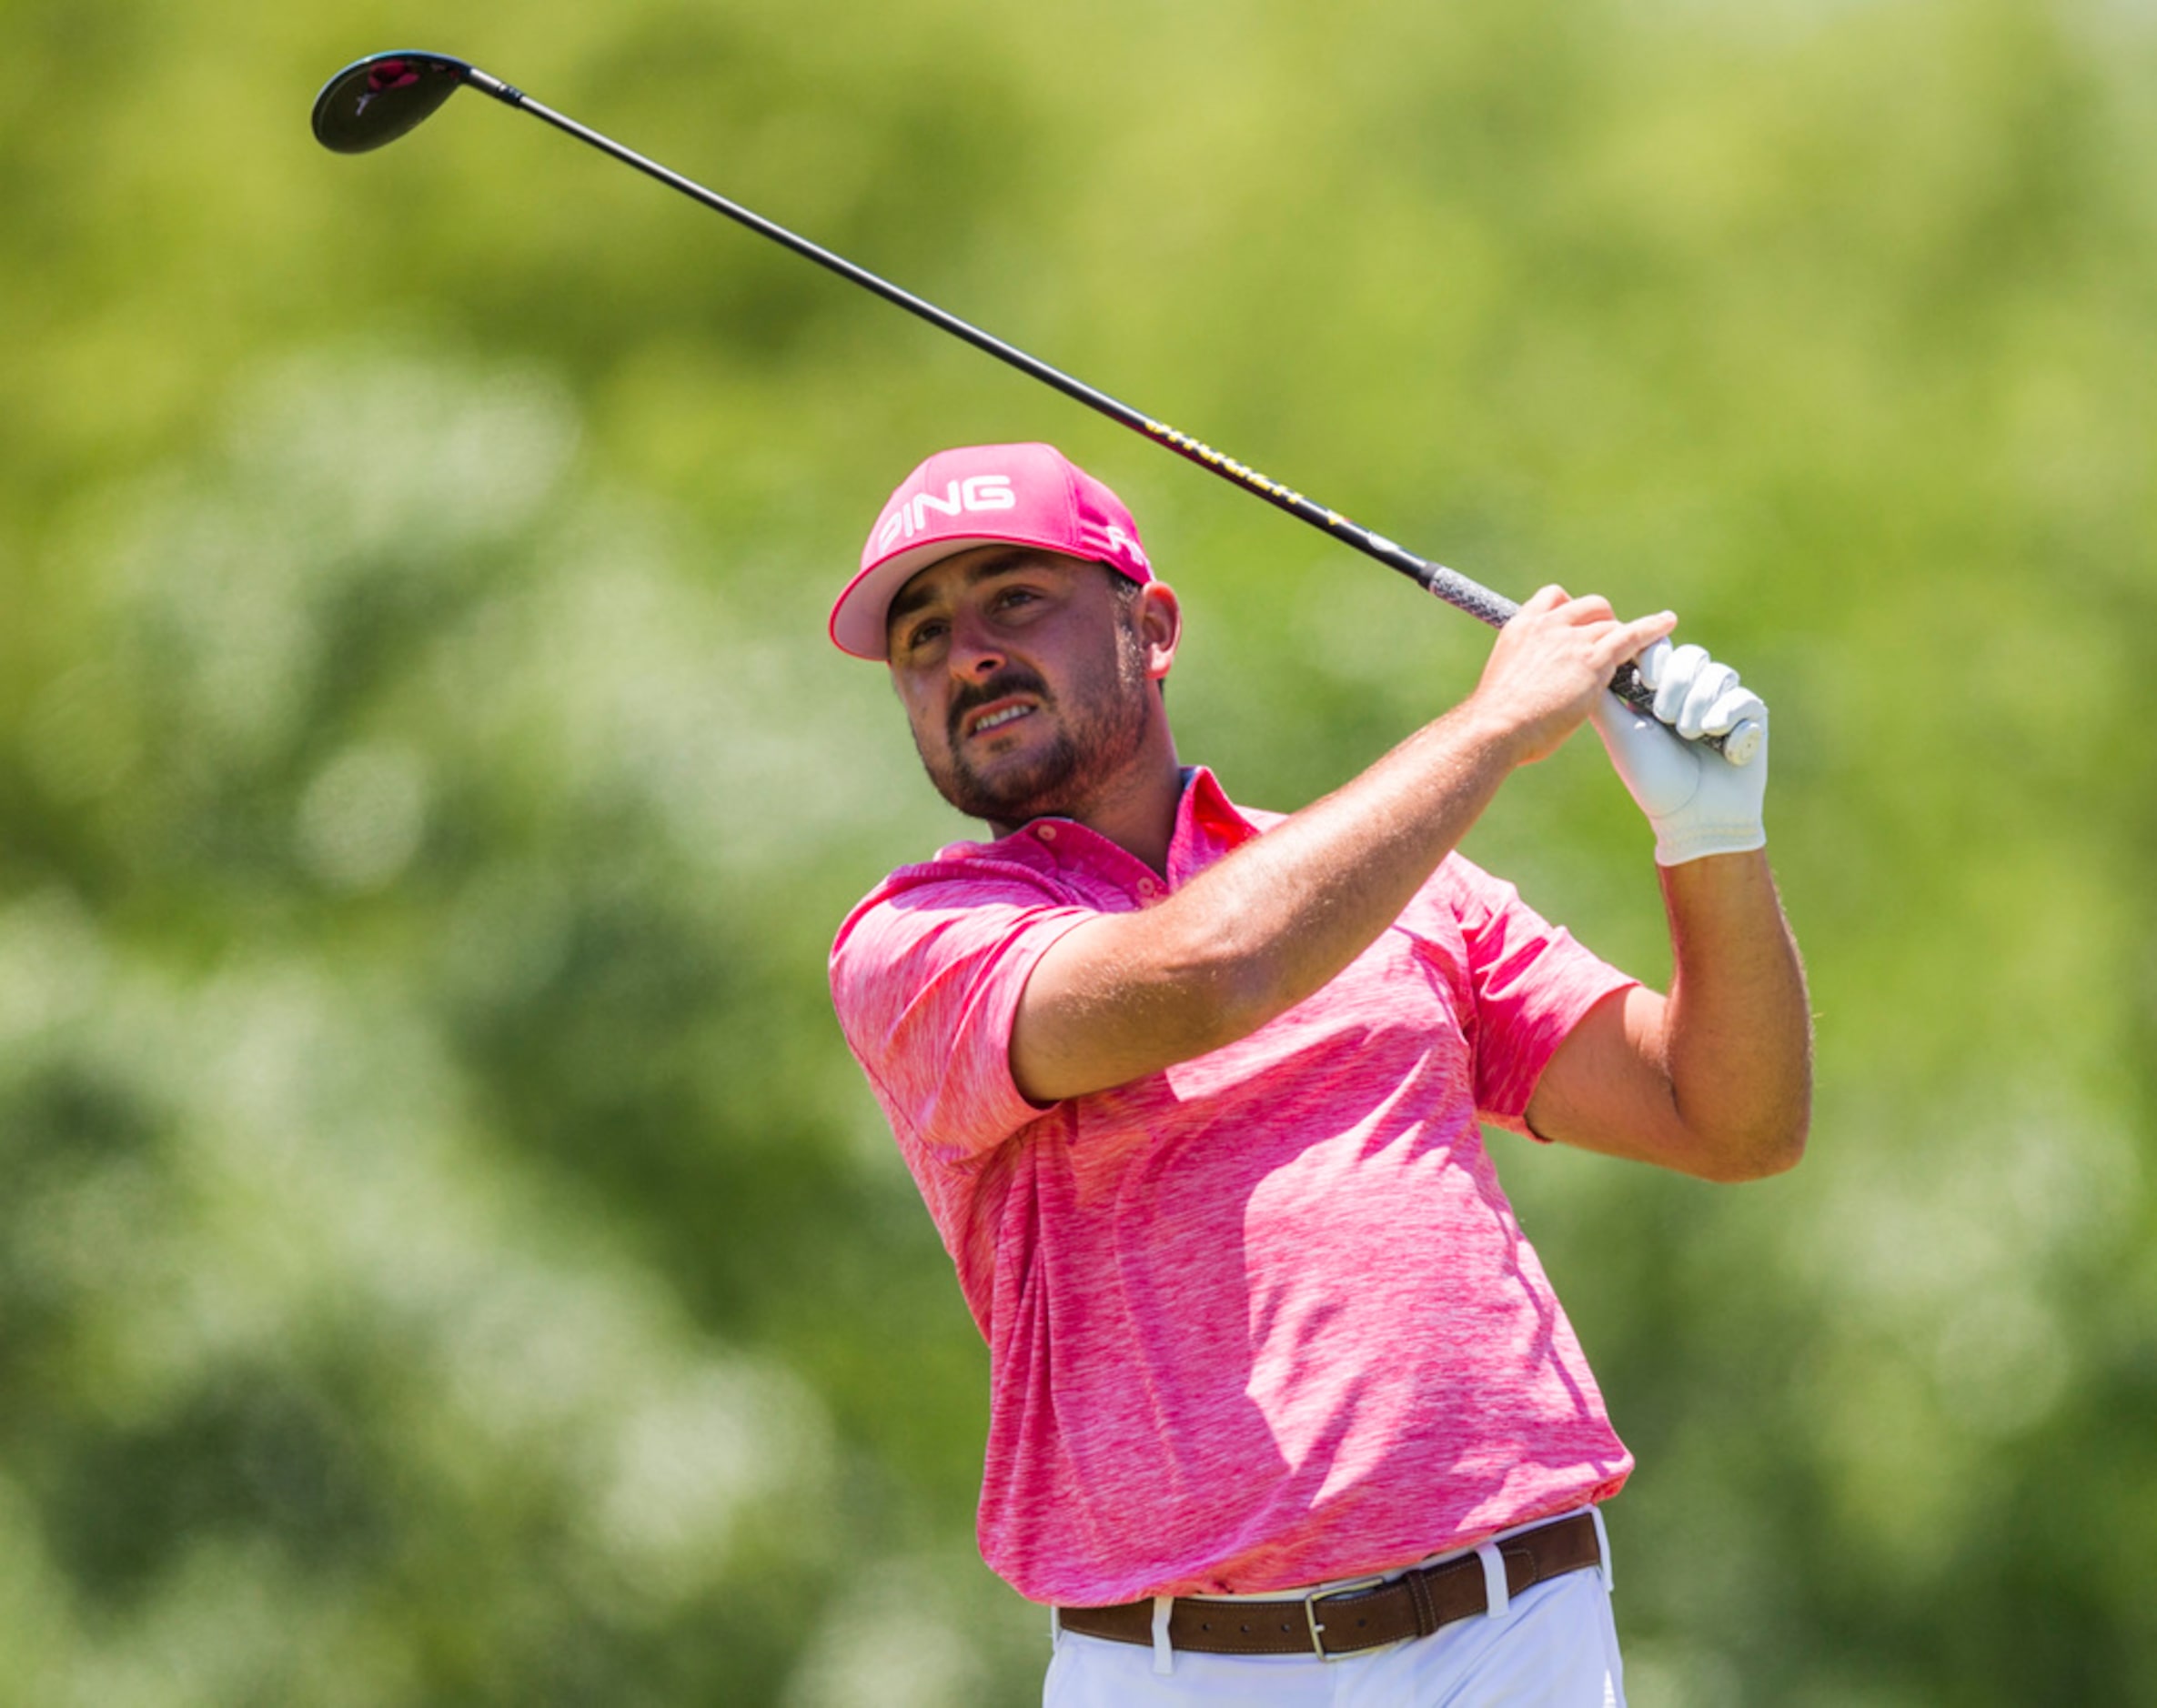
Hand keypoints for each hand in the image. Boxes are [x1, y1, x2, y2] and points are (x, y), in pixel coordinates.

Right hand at [1472, 588, 1678, 764]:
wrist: (1496, 727)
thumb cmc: (1496, 720)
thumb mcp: (1506, 683)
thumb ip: (1527, 673)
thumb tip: (1534, 692)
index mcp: (1522, 627)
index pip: (1554, 598)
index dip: (1572, 610)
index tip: (1577, 628)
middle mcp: (1547, 625)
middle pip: (1590, 606)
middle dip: (1603, 622)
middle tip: (1608, 649)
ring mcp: (1572, 639)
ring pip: (1611, 625)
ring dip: (1622, 639)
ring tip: (1632, 660)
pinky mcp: (1593, 659)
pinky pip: (1631, 635)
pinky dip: (1651, 628)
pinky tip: (1667, 624)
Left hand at [1590, 639, 1768, 865]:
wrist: (1694, 818)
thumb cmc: (1652, 778)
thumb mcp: (1620, 734)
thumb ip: (1603, 698)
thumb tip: (1585, 662)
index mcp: (1657, 690)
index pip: (1660, 648)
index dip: (1656, 658)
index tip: (1647, 680)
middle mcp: (1691, 691)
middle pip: (1691, 656)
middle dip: (1677, 686)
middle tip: (1666, 719)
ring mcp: (1722, 702)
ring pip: (1719, 674)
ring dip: (1700, 705)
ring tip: (1691, 736)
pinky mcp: (1750, 717)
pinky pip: (1744, 699)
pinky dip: (1729, 721)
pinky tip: (1720, 747)